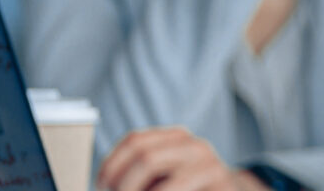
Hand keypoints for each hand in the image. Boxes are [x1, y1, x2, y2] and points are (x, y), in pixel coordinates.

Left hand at [98, 126, 269, 190]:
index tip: (102, 187)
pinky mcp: (221, 182)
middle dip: (124, 185)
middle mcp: (193, 145)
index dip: (112, 165)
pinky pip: (178, 190)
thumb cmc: (189, 190)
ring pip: (163, 177)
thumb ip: (139, 176)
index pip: (134, 141)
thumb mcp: (162, 178)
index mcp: (175, 138)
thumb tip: (105, 185)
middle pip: (146, 156)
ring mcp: (209, 163)